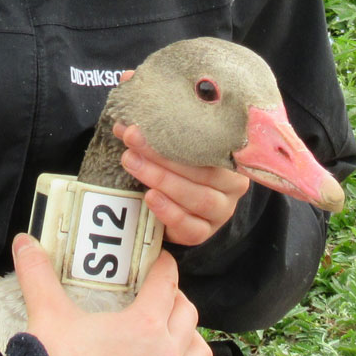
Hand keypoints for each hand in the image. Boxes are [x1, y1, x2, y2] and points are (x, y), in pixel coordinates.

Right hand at [12, 234, 212, 355]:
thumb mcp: (48, 315)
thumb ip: (38, 273)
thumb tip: (25, 244)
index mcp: (145, 327)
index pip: (167, 283)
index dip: (163, 266)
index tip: (158, 262)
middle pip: (187, 314)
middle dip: (175, 300)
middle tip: (157, 296)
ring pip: (199, 355)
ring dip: (189, 340)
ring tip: (171, 335)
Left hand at [116, 123, 251, 246]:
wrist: (175, 205)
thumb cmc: (177, 167)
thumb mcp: (170, 147)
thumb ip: (154, 134)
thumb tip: (124, 124)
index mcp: (230, 156)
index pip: (211, 143)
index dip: (182, 134)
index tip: (151, 125)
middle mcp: (232, 185)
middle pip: (204, 171)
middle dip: (165, 157)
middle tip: (132, 143)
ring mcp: (221, 211)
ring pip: (199, 198)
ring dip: (163, 180)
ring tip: (133, 164)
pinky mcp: (204, 232)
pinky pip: (191, 227)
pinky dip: (169, 212)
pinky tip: (150, 197)